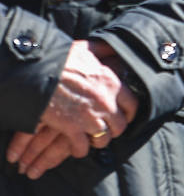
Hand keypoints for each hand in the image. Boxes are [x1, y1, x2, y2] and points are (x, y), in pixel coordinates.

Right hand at [6, 40, 137, 177]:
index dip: (129, 114)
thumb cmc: (61, 59)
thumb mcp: (87, 49)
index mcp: (112, 83)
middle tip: (105, 129)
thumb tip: (113, 46)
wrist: (38, 73)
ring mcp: (90, 117)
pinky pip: (82, 148)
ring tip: (91, 138)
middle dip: (113, 130)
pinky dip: (79, 149)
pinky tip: (76, 146)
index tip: (123, 117)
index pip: (132, 105)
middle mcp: (106, 102)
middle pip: (120, 126)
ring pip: (104, 139)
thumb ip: (103, 49)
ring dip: (97, 141)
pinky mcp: (72, 128)